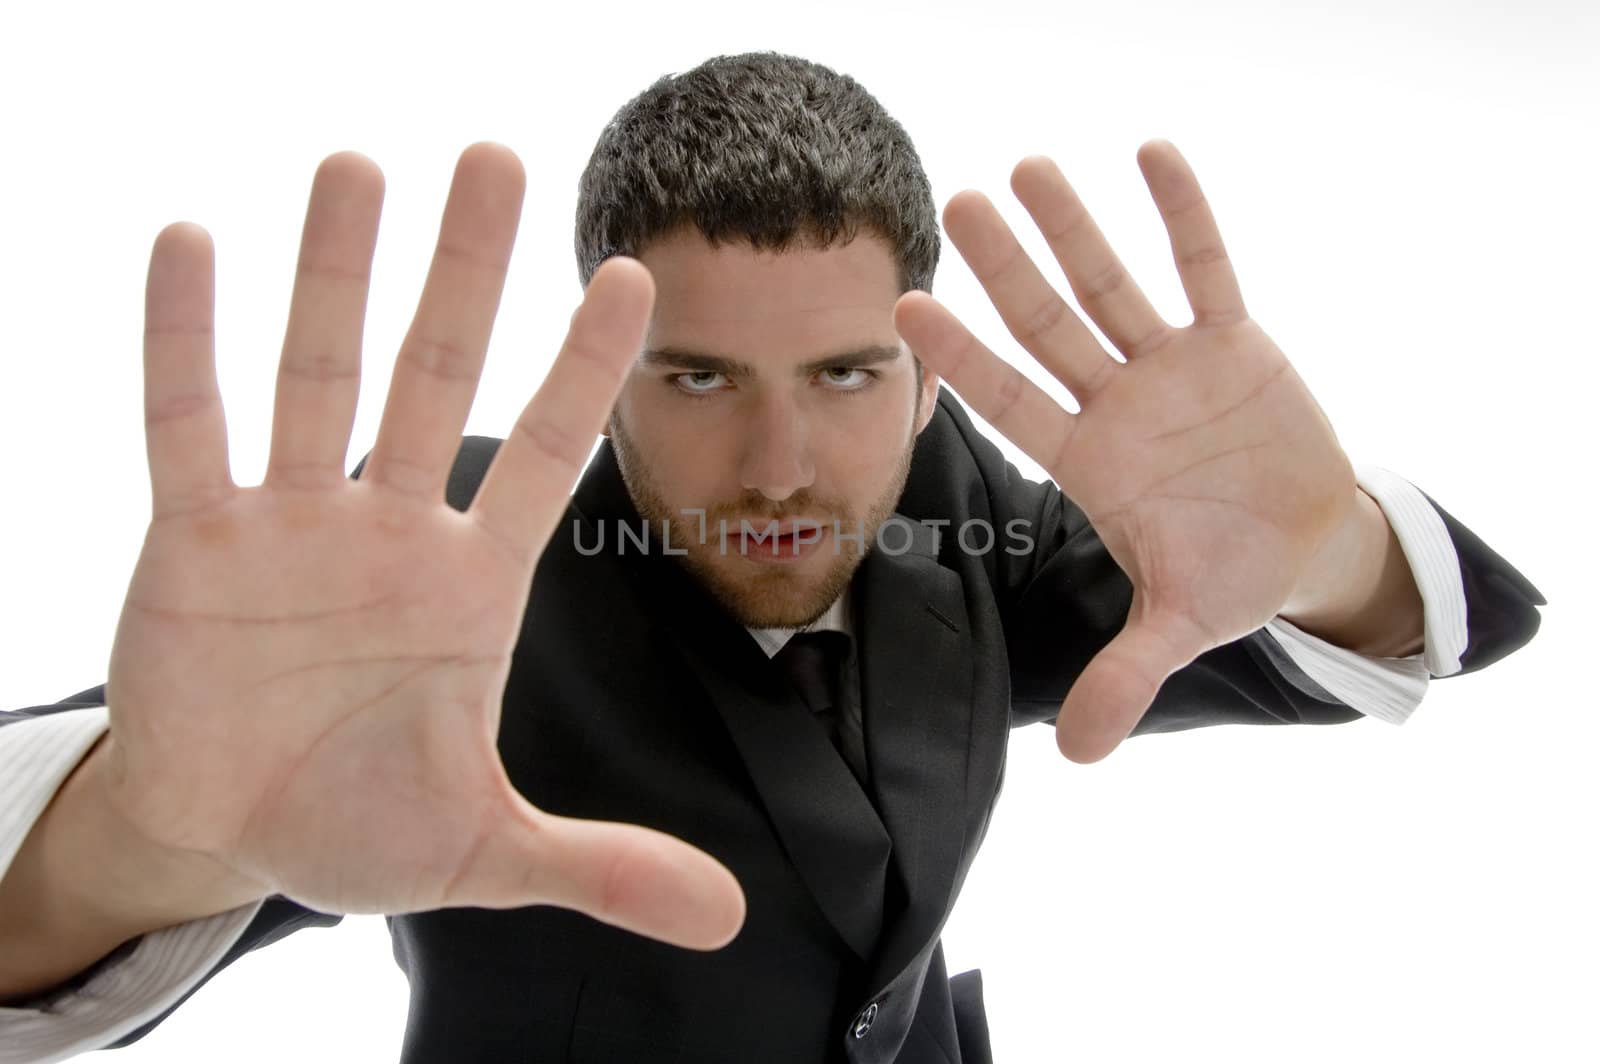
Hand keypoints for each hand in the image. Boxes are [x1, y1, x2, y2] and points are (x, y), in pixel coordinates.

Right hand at [103, 145, 743, 947]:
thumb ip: (602, 866)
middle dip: (465, 276)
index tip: (634, 278)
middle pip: (438, 379)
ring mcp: (292, 523)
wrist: (237, 833)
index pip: (548, 455)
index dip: (587, 370)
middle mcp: (390, 529)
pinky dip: (186, 343)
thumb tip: (729, 918)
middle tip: (494, 159)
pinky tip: (194, 244)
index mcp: (472, 586)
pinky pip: (191, 426)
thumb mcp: (487, 850)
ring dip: (335, 277)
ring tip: (358, 166)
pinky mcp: (194, 539)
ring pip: (319, 377)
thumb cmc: (362, 822)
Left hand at [894, 141, 1357, 763]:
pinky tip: (1154, 153)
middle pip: (1052, 326)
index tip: (908, 312)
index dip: (964, 359)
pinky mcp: (1236, 342)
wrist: (1305, 544)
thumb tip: (1080, 760)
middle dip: (1009, 272)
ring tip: (1029, 165)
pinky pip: (1209, 268)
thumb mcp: (1180, 626)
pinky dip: (1187, 216)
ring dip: (1078, 229)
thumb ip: (1126, 674)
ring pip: (1114, 285)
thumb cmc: (1229, 577)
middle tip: (957, 206)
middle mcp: (1117, 402)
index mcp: (1090, 461)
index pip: (1012, 401)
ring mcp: (1173, 366)